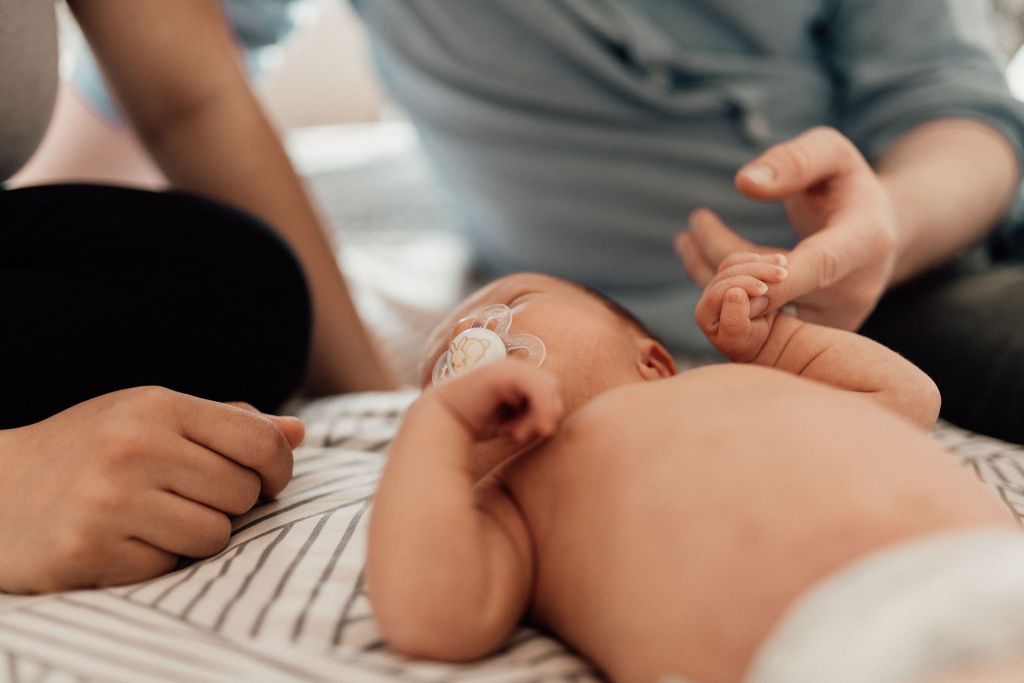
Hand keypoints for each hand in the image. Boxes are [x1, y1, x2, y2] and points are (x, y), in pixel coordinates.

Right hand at [0, 387, 302, 593]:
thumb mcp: (152, 418)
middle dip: (231, 503)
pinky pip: (169, 566)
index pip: (260, 442)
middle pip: (243, 493)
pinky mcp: (91, 550)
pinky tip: (123, 539)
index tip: (269, 481)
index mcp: (156, 407)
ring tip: (158, 518)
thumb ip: (228, 424)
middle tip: (192, 498)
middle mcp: (135, 448)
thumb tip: (299, 431)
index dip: (280, 468)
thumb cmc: (90, 450)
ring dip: (197, 535)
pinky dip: (157, 559)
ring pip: (215, 535)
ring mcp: (111, 500)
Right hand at [432, 360, 563, 445]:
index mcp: (518, 374)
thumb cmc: (474, 423)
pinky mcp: (503, 371)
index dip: (546, 414)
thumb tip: (553, 424)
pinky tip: (515, 432)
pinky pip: (538, 386)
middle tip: (522, 437)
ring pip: (549, 387)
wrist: (440, 423)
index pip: (550, 390)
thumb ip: (533, 415)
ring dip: (540, 416)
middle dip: (545, 415)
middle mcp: (515, 366)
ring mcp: (509, 366)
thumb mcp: (511, 420)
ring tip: (517, 435)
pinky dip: (536, 411)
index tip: (524, 436)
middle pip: (553, 388)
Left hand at [678, 127, 898, 330]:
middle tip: (692, 229)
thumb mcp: (831, 153)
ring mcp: (833, 320)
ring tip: (687, 238)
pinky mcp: (811, 336)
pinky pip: (758, 325)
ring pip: (760, 316)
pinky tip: (697, 258)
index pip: (820, 266)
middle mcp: (855, 290)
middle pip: (779, 297)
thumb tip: (745, 183)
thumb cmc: (845, 183)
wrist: (875, 231)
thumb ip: (794, 161)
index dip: (775, 276)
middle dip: (725, 269)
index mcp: (867, 241)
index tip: (729, 262)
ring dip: (714, 281)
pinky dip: (725, 297)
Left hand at [695, 253, 788, 361]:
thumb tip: (735, 293)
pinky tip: (779, 261)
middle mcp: (707, 298)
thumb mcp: (745, 338)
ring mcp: (717, 286)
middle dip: (755, 272)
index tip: (765, 290)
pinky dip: (758, 259)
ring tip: (784, 265)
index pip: (719, 293)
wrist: (765, 341)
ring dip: (760, 264)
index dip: (742, 286)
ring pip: (733, 265)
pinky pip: (738, 260)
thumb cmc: (753, 343)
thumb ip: (736, 320)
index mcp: (705, 315)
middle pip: (727, 276)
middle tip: (783, 276)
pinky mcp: (729, 277)